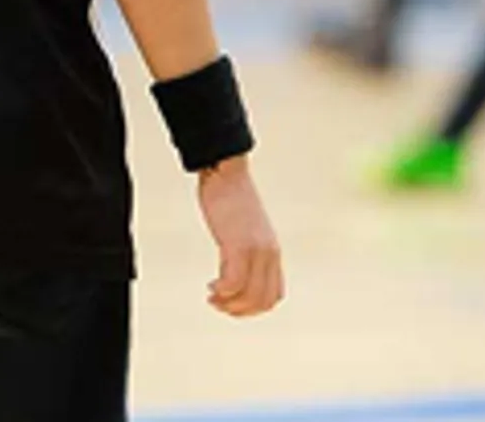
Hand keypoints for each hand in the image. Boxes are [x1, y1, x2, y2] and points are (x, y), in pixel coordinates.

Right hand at [198, 156, 282, 317]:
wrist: (227, 174)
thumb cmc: (231, 198)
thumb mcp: (245, 229)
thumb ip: (245, 247)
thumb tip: (234, 262)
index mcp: (272, 252)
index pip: (274, 295)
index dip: (253, 308)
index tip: (232, 303)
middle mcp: (269, 254)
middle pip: (263, 300)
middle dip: (240, 311)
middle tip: (218, 304)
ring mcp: (256, 250)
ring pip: (250, 295)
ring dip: (230, 304)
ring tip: (213, 298)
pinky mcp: (238, 245)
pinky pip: (234, 281)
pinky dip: (222, 290)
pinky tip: (211, 285)